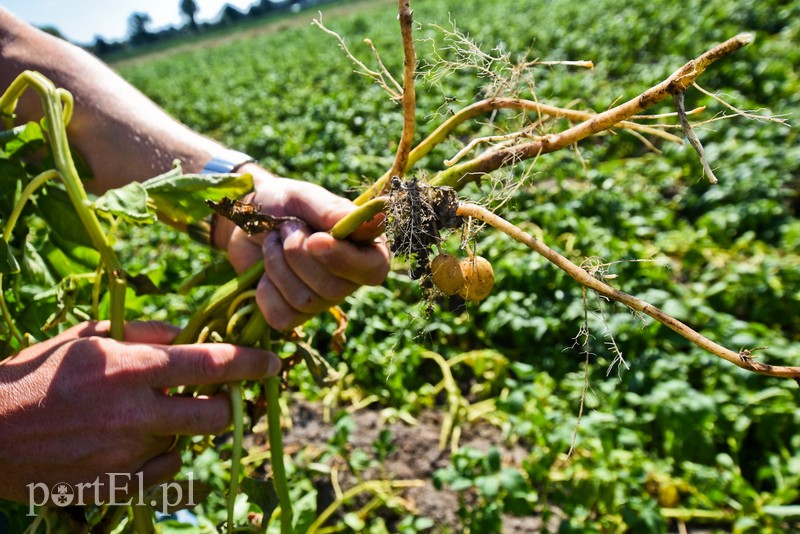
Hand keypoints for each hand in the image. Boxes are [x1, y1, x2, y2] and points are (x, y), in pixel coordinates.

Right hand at [0, 321, 280, 503]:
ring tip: (150, 414)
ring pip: (186, 441)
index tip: (273, 365)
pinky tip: (138, 442)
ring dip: (183, 427)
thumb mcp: (87, 335)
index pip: (210, 365)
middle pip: (214, 416)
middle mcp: (135, 414)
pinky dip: (164, 456)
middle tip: (226, 397)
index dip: (250, 365)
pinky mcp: (115, 486)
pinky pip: (166, 472)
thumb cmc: (36, 374)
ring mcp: (126, 455)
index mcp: (129, 369)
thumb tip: (189, 334)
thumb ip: (145, 332)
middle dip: (230, 406)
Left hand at [218, 165, 390, 330]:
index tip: (315, 240)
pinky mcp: (293, 315)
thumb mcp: (303, 197)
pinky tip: (263, 273)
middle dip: (298, 255)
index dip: (346, 260)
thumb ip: (331, 209)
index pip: (374, 269)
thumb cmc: (280, 205)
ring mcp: (322, 300)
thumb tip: (366, 219)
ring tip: (272, 242)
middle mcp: (348, 278)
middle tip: (285, 227)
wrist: (244, 222)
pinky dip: (265, 291)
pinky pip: (282, 316)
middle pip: (334, 288)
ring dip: (277, 266)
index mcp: (362, 247)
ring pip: (305, 301)